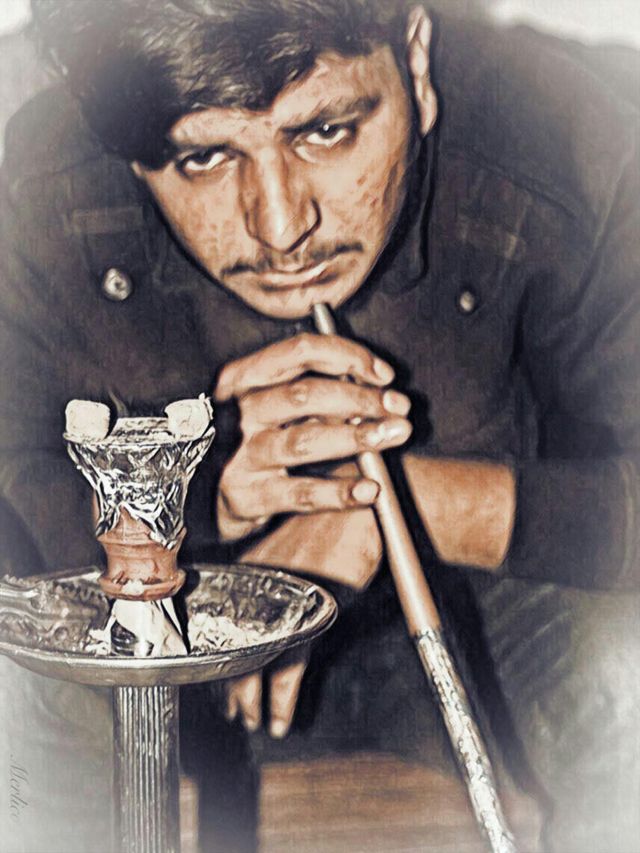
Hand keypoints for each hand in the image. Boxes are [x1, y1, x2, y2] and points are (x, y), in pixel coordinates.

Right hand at [214, 332, 412, 540]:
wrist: (204, 495)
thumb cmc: (252, 441)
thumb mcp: (272, 405)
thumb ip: (315, 392)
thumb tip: (377, 388)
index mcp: (244, 378)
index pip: (301, 351)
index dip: (349, 357)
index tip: (384, 374)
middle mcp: (238, 412)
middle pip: (306, 393)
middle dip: (361, 397)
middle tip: (399, 408)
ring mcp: (240, 455)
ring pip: (304, 440)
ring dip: (356, 435)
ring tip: (394, 435)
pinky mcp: (247, 496)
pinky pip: (300, 493)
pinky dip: (339, 492)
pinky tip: (369, 489)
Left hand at [226, 476, 382, 737]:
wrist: (364, 505)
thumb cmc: (340, 522)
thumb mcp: (306, 550)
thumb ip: (292, 578)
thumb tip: (290, 602)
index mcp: (256, 572)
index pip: (231, 623)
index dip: (227, 653)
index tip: (225, 676)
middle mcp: (259, 589)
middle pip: (236, 647)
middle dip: (233, 683)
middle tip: (233, 710)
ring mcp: (280, 604)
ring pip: (255, 664)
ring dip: (251, 699)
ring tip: (251, 720)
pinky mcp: (306, 617)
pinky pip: (287, 670)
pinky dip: (281, 699)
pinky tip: (278, 719)